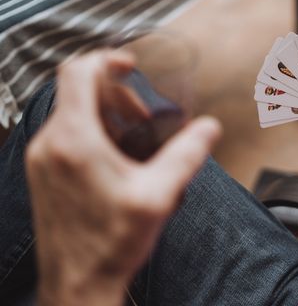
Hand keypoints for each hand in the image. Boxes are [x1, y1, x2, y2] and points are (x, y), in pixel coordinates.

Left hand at [26, 51, 221, 305]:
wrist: (78, 283)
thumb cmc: (110, 243)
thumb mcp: (159, 195)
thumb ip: (187, 155)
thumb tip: (209, 128)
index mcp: (74, 140)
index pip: (77, 73)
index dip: (106, 59)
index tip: (129, 65)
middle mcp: (50, 143)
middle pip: (78, 90)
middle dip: (116, 93)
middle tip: (143, 115)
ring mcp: (42, 159)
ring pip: (72, 111)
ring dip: (105, 112)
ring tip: (134, 137)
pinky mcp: (43, 172)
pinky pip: (66, 133)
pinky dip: (92, 130)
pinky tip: (117, 157)